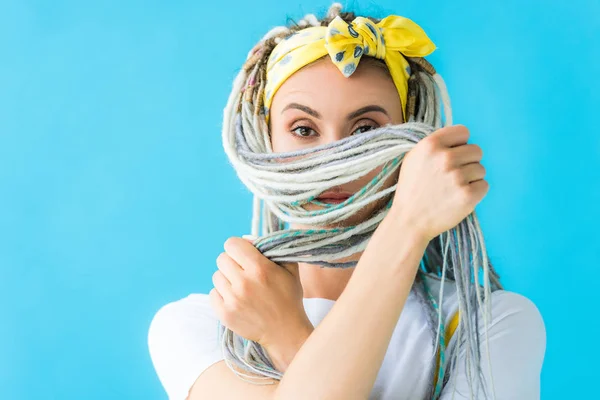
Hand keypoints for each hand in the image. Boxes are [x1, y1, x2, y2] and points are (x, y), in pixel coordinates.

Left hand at [209, 235, 313, 369]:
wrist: (285, 332)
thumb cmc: (288, 297)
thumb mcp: (289, 268)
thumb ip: (272, 248)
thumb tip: (247, 239)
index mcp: (259, 268)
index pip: (231, 244)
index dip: (237, 247)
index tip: (244, 255)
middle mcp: (244, 283)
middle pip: (221, 259)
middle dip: (232, 262)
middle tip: (242, 272)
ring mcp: (232, 300)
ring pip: (216, 276)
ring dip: (227, 279)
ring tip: (241, 287)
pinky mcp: (225, 314)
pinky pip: (212, 294)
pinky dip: (221, 295)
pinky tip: (235, 299)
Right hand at [389, 124, 488, 241]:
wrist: (409, 221)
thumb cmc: (412, 190)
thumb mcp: (414, 159)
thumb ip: (435, 145)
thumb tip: (458, 140)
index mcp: (430, 145)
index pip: (463, 132)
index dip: (460, 144)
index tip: (453, 155)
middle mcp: (445, 158)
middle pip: (476, 150)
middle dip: (468, 162)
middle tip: (453, 176)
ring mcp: (457, 177)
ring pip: (481, 169)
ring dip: (471, 179)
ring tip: (453, 189)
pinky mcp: (467, 195)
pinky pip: (484, 185)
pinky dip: (475, 193)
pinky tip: (459, 198)